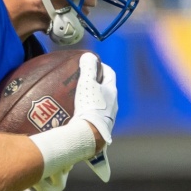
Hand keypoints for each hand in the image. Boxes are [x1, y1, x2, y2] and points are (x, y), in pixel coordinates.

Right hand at [72, 52, 116, 181]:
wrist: (90, 135)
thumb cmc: (90, 107)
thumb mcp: (87, 84)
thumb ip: (88, 68)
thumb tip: (88, 56)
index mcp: (112, 91)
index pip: (110, 73)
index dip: (102, 66)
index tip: (93, 63)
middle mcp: (113, 104)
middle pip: (106, 88)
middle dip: (96, 82)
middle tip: (83, 79)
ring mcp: (108, 117)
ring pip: (102, 103)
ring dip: (93, 98)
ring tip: (79, 96)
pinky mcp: (100, 127)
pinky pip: (95, 115)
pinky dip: (88, 110)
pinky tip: (77, 113)